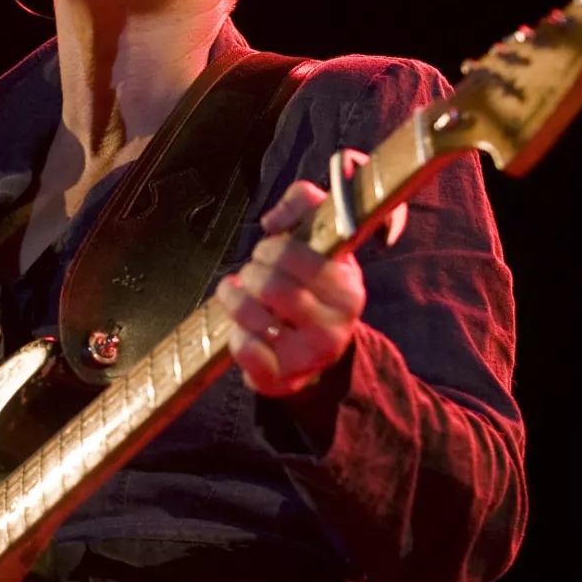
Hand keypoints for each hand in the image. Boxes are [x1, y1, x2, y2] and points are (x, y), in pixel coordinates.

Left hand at [216, 180, 365, 397]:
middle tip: (251, 274)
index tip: (266, 251)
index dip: (271, 248)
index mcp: (348, 286)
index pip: (297, 256)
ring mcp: (312, 355)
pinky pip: (244, 349)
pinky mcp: (285, 378)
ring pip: (251, 316)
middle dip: (250, 272)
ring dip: (233, 298)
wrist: (317, 350)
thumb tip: (272, 220)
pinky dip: (234, 334)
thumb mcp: (318, 239)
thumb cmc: (311, 284)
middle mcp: (337, 323)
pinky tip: (241, 328)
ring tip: (235, 293)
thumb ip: (304, 203)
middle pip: (270, 285)